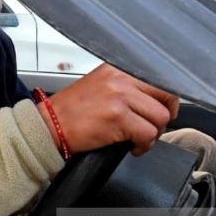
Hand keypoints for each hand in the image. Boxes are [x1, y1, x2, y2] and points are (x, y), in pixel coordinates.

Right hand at [38, 64, 178, 155]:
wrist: (49, 125)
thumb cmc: (71, 111)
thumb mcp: (100, 85)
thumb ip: (125, 86)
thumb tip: (151, 99)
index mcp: (117, 68)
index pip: (158, 78)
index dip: (165, 98)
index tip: (162, 109)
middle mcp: (121, 78)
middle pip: (166, 95)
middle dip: (164, 116)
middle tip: (153, 127)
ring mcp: (120, 97)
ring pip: (160, 117)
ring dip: (153, 134)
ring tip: (138, 140)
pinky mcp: (118, 118)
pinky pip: (147, 134)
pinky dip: (144, 145)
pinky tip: (132, 147)